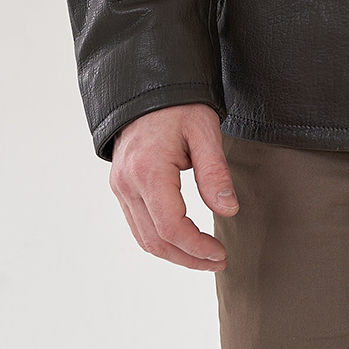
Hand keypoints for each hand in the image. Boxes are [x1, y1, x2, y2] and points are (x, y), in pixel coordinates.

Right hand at [110, 103, 238, 269]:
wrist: (148, 87)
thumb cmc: (179, 105)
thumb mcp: (205, 131)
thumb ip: (215, 172)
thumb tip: (228, 210)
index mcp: (148, 171)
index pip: (171, 227)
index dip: (197, 247)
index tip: (220, 253)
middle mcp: (127, 183)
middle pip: (155, 240)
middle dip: (188, 258)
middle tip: (217, 260)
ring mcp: (120, 186)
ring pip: (144, 238)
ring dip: (174, 254)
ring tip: (204, 256)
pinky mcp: (121, 187)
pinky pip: (138, 225)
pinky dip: (160, 240)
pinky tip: (183, 241)